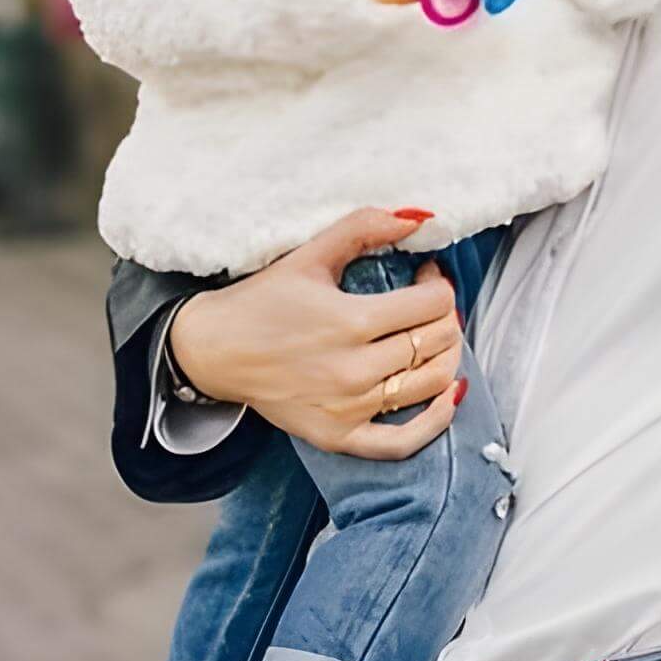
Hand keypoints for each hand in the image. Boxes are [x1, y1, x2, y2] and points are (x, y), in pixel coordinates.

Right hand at [168, 207, 465, 457]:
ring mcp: (348, 408)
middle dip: (445, 315)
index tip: (426, 276)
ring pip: (431, 384)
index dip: (439, 283)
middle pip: (437, 341)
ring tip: (433, 338)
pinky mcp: (338, 436)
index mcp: (351, 320)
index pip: (433, 303)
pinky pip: (402, 442)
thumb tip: (419, 218)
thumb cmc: (262, 301)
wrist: (213, 350)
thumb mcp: (310, 254)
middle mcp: (354, 369)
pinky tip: (448, 397)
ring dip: (448, 356)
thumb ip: (364, 227)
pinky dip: (434, 422)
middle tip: (429, 304)